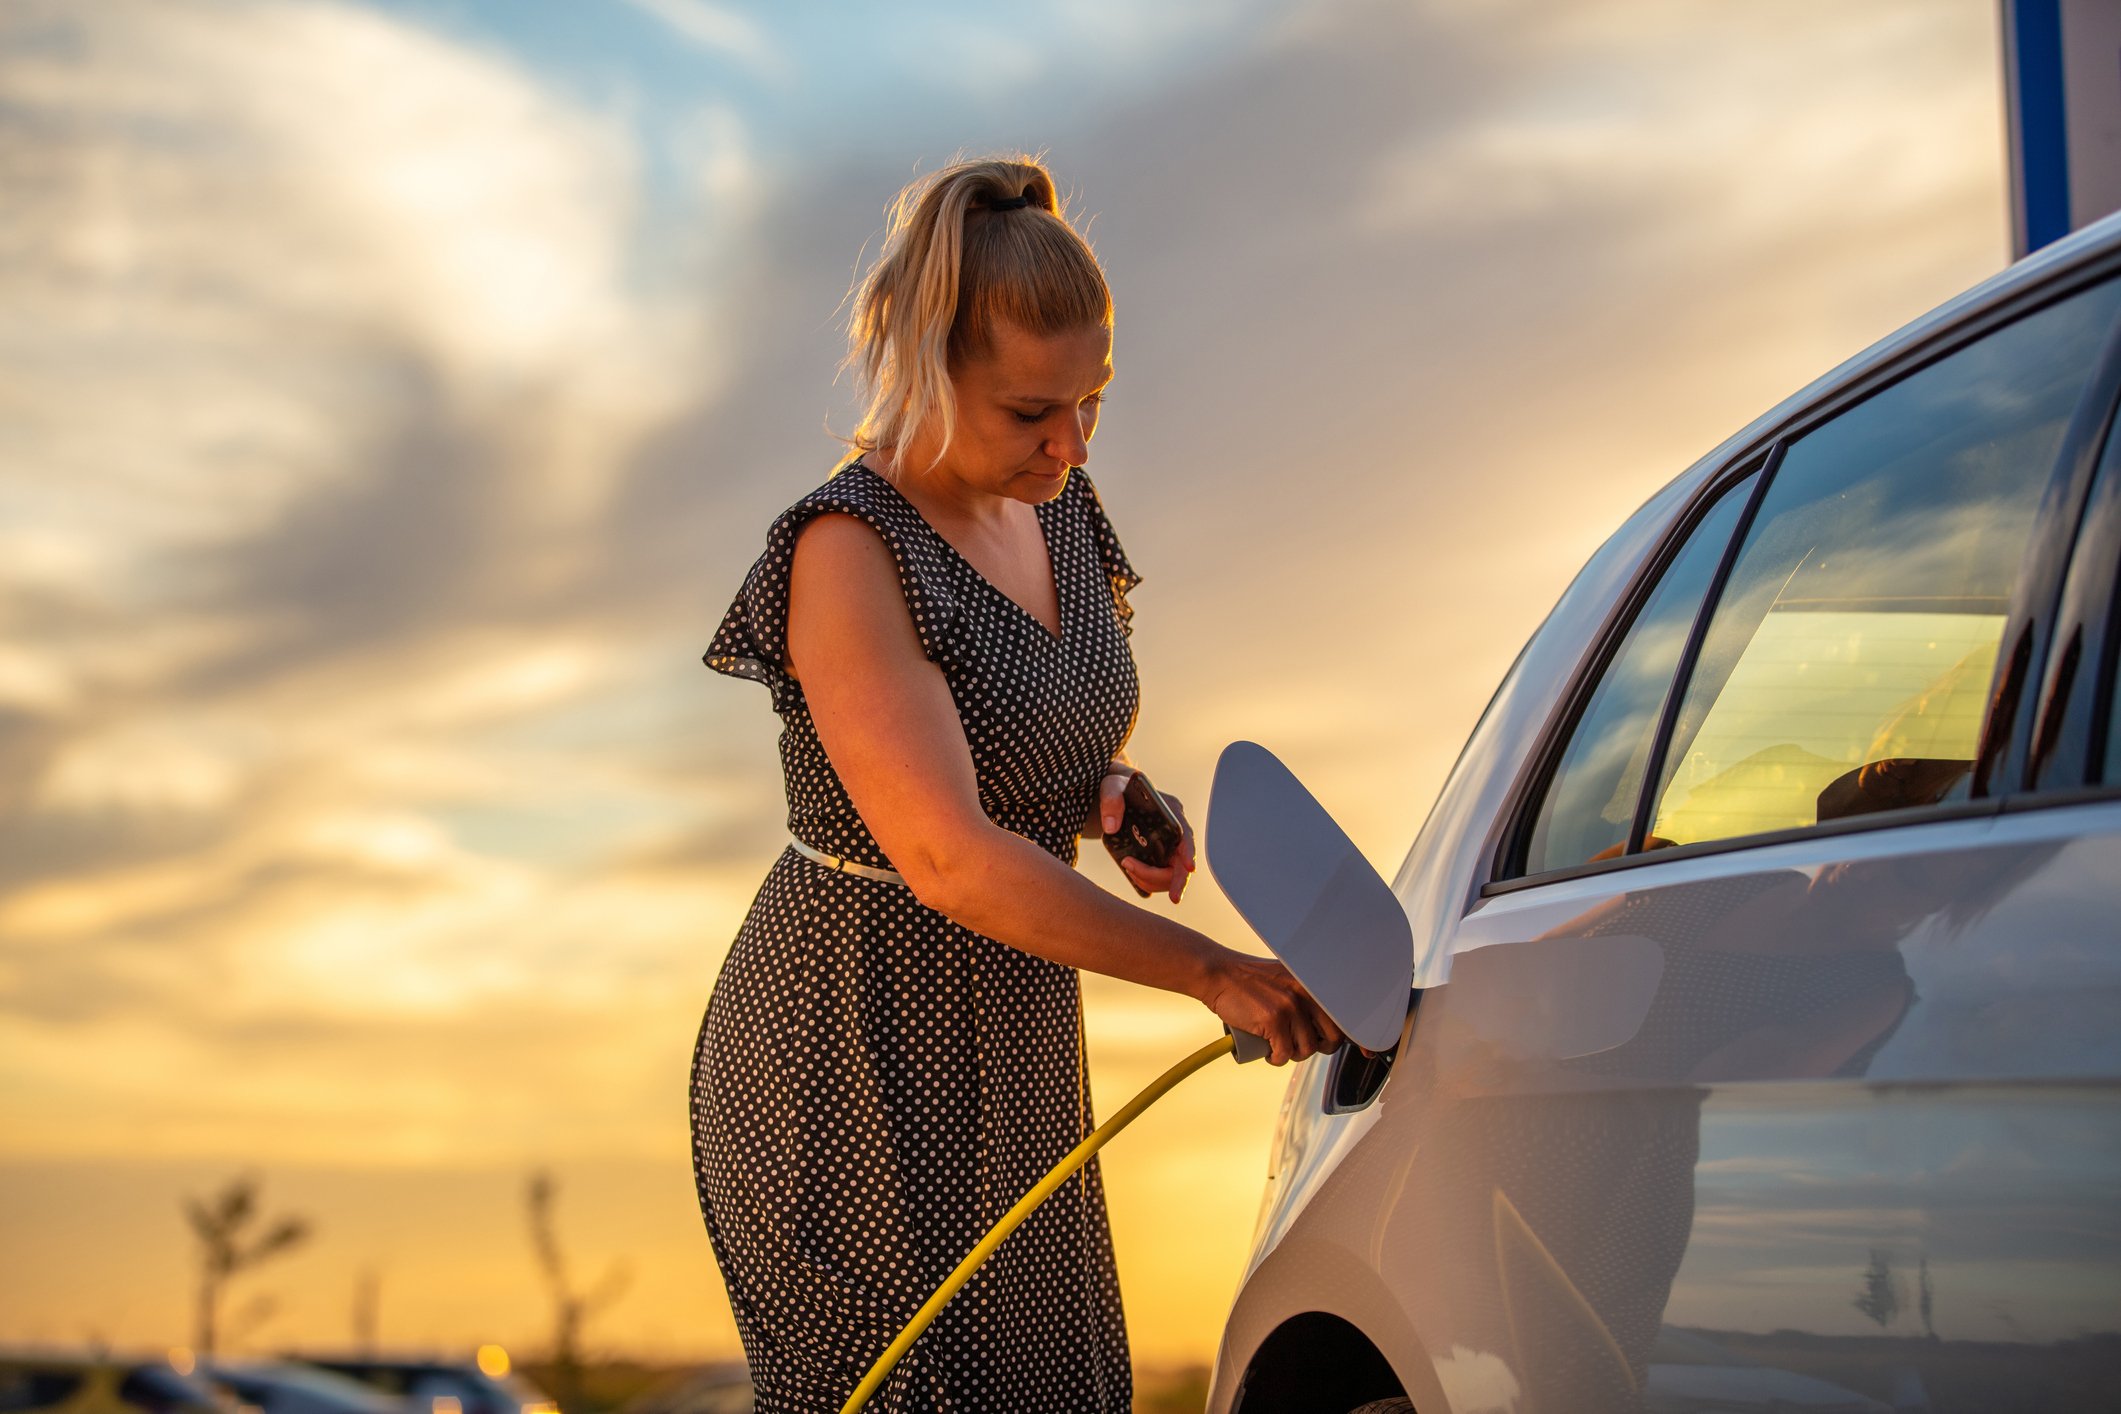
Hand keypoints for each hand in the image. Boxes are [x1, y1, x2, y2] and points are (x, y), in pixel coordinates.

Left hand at [1099, 770, 1196, 903]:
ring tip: (1127, 866)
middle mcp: (1174, 830)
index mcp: (1171, 811)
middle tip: (1157, 888)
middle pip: (1181, 863)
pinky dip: (1146, 881)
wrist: (1115, 795)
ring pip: (1170, 875)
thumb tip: (1111, 827)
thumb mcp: (1111, 787)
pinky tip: (1130, 871)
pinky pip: (1159, 878)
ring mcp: (1168, 845)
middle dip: (1170, 880)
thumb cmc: (1116, 787)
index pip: (1185, 835)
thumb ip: (1111, 801)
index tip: (1189, 868)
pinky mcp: (1158, 856)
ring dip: (1151, 879)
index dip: (1189, 853)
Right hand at [1198, 949, 1348, 1065]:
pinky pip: (1284, 1055)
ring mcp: (1291, 1006)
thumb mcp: (1287, 980)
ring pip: (1306, 1049)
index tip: (1370, 1052)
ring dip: (1292, 1055)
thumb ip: (1308, 997)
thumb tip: (1330, 1027)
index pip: (1348, 1013)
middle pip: (1332, 1038)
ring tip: (1278, 1045)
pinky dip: (1276, 1059)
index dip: (1362, 1037)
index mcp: (1314, 983)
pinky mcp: (1274, 1020)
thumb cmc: (1251, 982)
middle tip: (1299, 1043)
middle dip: (1318, 1048)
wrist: (1219, 975)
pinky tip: (1268, 1051)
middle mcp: (1306, 993)